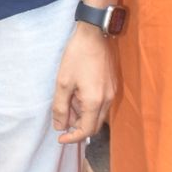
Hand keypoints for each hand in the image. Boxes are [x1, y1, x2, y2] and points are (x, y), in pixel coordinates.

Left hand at [52, 24, 116, 144]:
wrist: (94, 34)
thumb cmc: (77, 56)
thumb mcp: (63, 82)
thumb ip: (60, 107)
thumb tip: (59, 126)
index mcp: (95, 102)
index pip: (86, 131)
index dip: (72, 138)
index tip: (60, 137)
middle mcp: (107, 100)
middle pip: (94, 126)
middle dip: (77, 127)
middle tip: (62, 118)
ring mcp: (112, 92)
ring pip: (98, 115)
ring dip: (83, 116)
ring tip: (68, 101)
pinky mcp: (112, 85)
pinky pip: (101, 104)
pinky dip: (89, 106)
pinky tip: (77, 94)